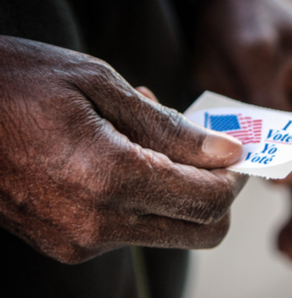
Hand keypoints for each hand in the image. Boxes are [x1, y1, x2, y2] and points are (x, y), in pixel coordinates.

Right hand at [0, 36, 246, 263]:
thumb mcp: (100, 84)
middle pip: (199, 231)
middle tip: (210, 152)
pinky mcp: (68, 243)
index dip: (235, 179)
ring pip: (169, 230)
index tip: (236, 152)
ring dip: (179, 189)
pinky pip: (132, 229)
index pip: (208, 201)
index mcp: (108, 177)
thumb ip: (170, 128)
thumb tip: (226, 153)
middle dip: (218, 194)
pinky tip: (126, 155)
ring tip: (149, 137)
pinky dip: (146, 196)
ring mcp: (79, 240)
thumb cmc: (15, 83)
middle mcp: (96, 223)